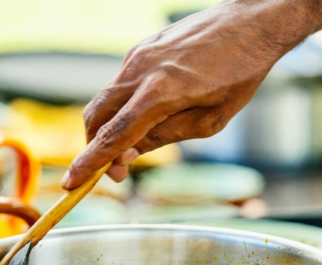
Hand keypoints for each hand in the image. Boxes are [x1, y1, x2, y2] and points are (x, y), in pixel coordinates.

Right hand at [61, 0, 315, 187]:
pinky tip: (149, 114)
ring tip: (135, 145)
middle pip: (97, 116)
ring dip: (109, 126)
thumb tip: (128, 154)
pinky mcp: (142, 48)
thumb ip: (166, 137)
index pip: (114, 136)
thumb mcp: (211, 120)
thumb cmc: (240, 75)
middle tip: (115, 172)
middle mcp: (141, 70)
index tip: (72, 183)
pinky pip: (121, 83)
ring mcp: (138, 55)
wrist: (250, 24)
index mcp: (160, 93)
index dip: (90, 163)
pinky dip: (123, 105)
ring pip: (106, 98)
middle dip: (94, 147)